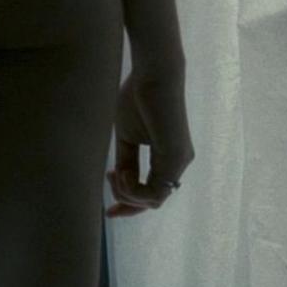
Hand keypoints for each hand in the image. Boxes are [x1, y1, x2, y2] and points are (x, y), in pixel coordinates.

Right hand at [106, 66, 193, 217]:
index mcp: (167, 158)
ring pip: (153, 200)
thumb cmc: (137, 99)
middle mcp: (177, 163)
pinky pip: (155, 191)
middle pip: (152, 201)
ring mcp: (179, 162)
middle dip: (126, 203)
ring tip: (113, 173)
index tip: (108, 210)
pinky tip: (120, 173)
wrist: (153, 75)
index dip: (128, 204)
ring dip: (127, 193)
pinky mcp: (176, 157)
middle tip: (107, 191)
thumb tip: (121, 181)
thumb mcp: (127, 137)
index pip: (151, 193)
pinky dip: (133, 188)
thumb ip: (127, 161)